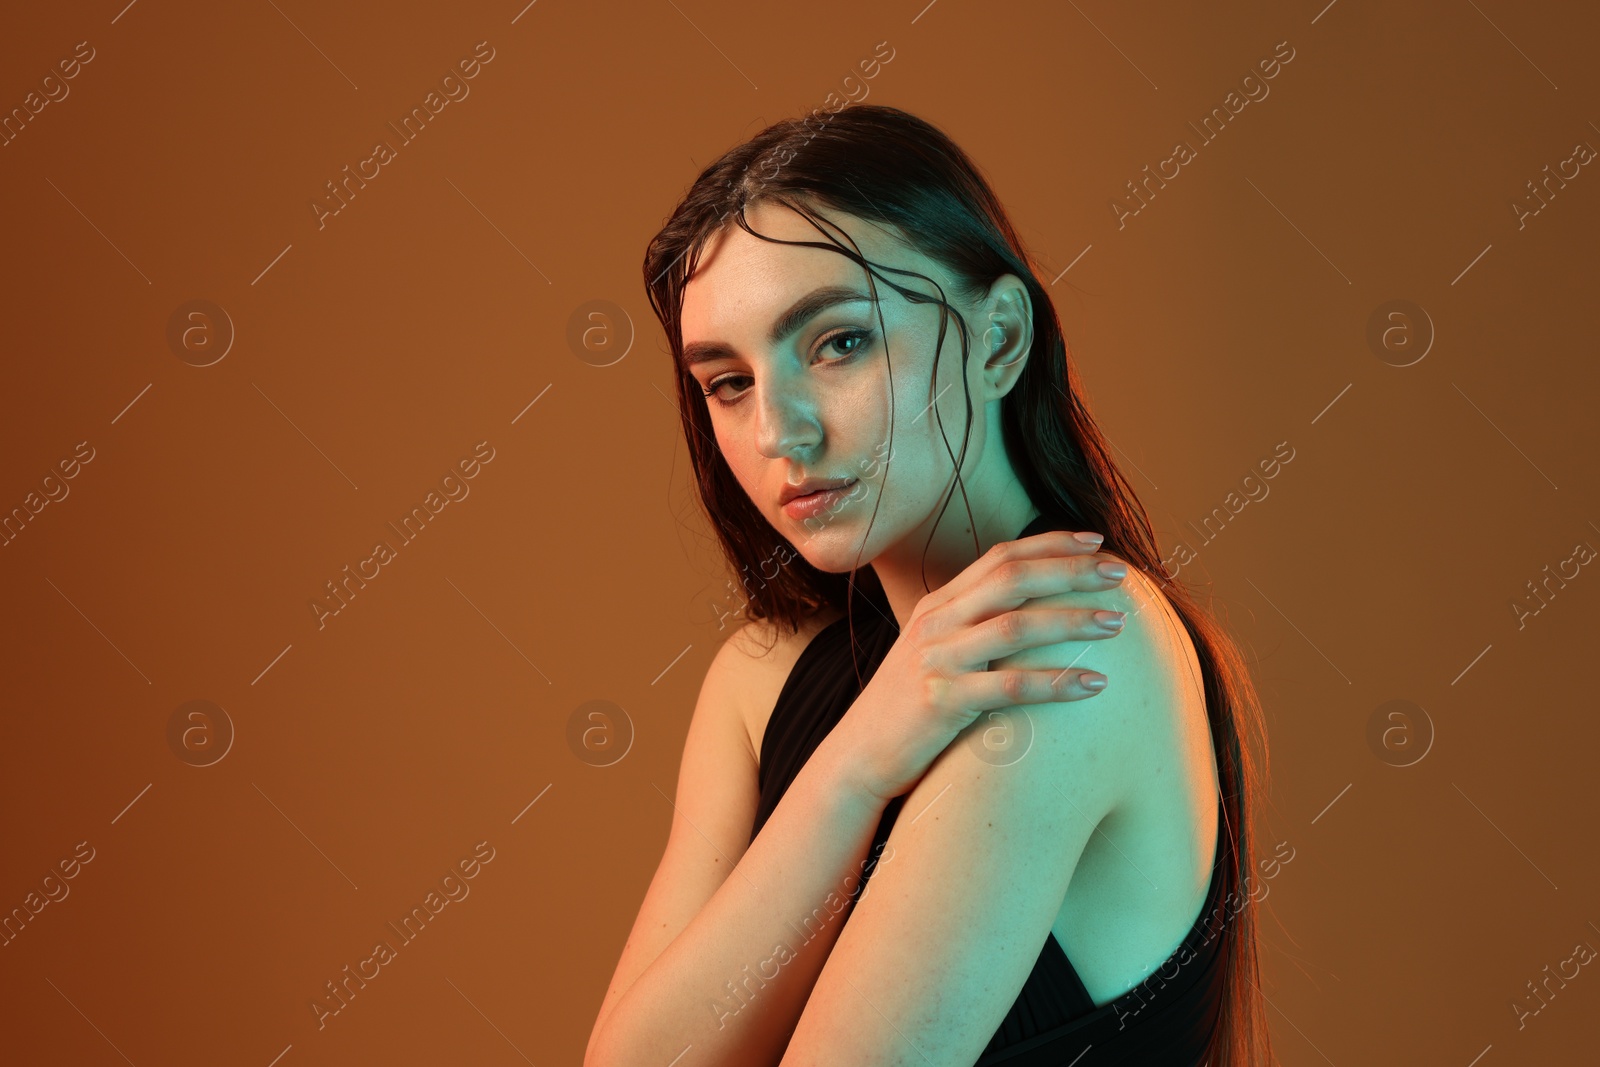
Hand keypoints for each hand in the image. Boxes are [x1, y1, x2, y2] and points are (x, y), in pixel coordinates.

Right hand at [838, 530, 1130, 803]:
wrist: (859, 755)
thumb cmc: (911, 708)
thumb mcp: (937, 653)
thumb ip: (974, 627)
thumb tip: (1035, 612)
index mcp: (938, 604)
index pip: (1001, 557)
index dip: (1052, 544)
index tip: (1097, 542)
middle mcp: (936, 623)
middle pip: (1012, 579)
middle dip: (1071, 571)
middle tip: (1120, 575)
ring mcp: (937, 660)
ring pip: (1015, 626)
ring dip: (1072, 620)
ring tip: (1116, 623)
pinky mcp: (941, 701)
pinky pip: (1010, 687)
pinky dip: (1057, 682)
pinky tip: (1095, 684)